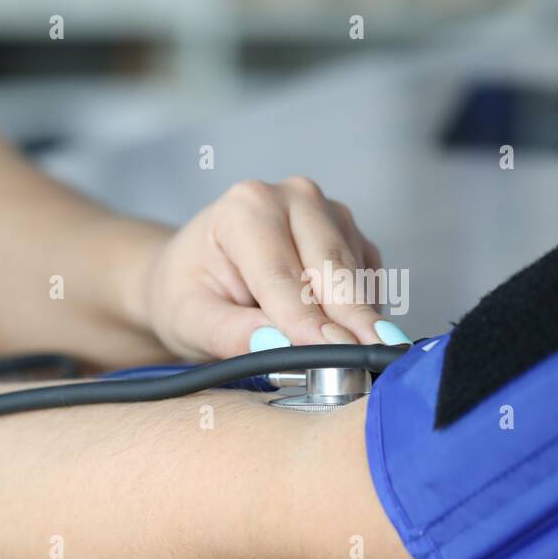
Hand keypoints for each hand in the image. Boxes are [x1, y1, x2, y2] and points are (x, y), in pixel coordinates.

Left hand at [138, 176, 410, 358]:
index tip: (335, 351)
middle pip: (331, 268)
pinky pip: (368, 278)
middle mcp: (294, 197)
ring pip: (356, 275)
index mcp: (246, 208)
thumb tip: (279, 346)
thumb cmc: (186, 294)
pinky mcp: (349, 235)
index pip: (282, 274)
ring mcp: (327, 212)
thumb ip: (231, 333)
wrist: (191, 274)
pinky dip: (362, 311)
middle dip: (351, 319)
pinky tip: (347, 337)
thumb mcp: (190, 320)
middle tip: (373, 360)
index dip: (308, 318)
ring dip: (358, 319)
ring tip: (356, 361)